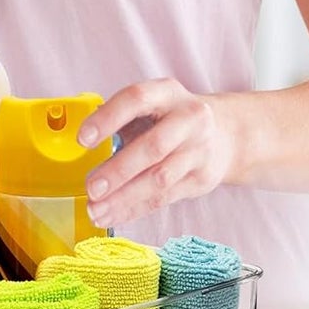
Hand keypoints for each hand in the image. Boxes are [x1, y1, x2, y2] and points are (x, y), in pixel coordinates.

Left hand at [78, 79, 240, 226]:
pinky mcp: (202, 178)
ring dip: (125, 197)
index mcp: (168, 93)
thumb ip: (122, 121)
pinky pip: (165, 198)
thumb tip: (83, 145)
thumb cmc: (172, 119)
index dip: (108, 118)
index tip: (83, 139)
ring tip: (96, 210)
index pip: (137, 99)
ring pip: (160, 178)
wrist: (226, 134)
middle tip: (91, 187)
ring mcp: (199, 150)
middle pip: (153, 146)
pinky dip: (135, 209)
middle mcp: (189, 118)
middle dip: (119, 170)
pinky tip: (114, 215)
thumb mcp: (152, 106)